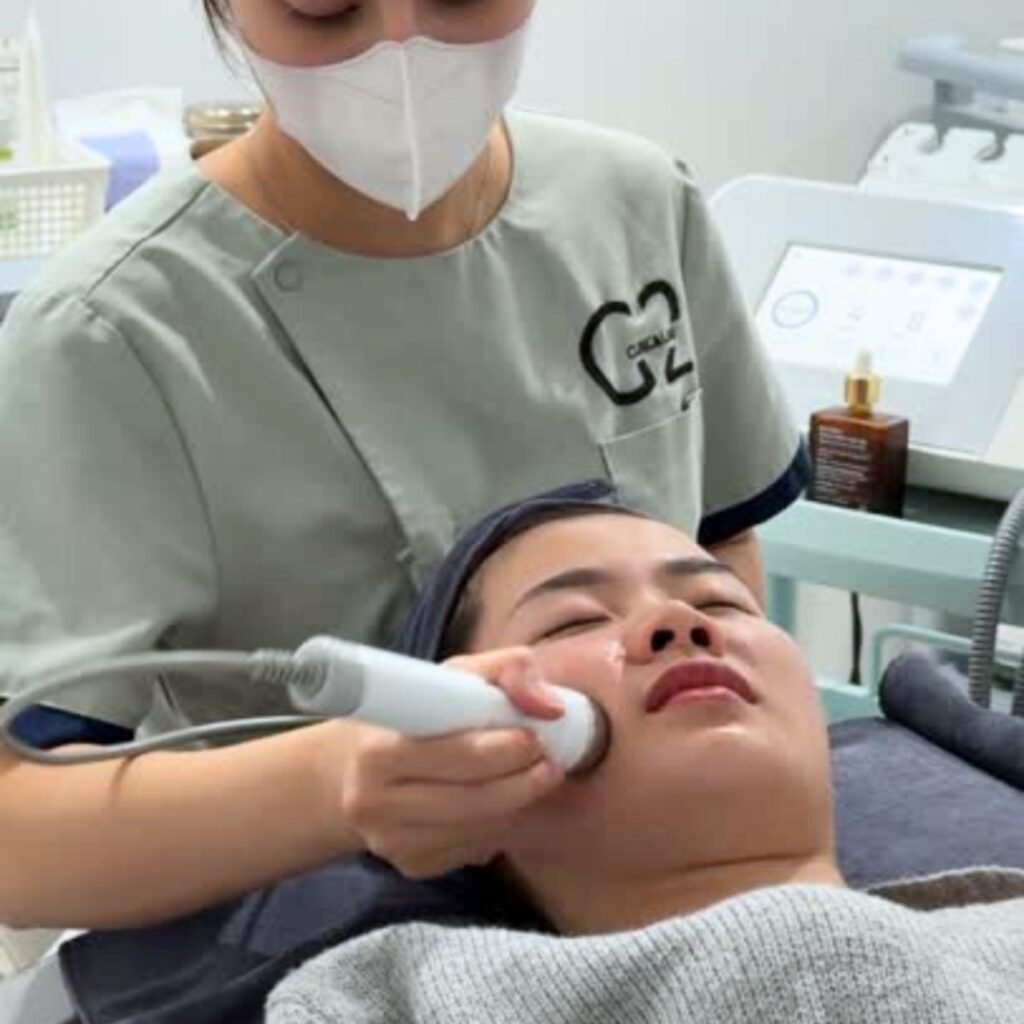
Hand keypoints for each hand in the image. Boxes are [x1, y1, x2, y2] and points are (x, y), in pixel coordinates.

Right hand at [325, 648, 566, 878]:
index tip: (531, 738)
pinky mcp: (409, 865)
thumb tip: (550, 706)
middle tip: (550, 761)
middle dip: (521, 780)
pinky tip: (498, 802)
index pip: (449, 756)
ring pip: (477, 829)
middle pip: (470, 800)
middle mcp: (372, 802)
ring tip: (535, 776)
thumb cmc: (416, 715)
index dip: (496, 750)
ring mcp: (389, 841)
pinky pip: (472, 849)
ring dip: (515, 804)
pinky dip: (496, 826)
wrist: (358, 767)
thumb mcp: (455, 675)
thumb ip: (507, 670)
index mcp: (376, 750)